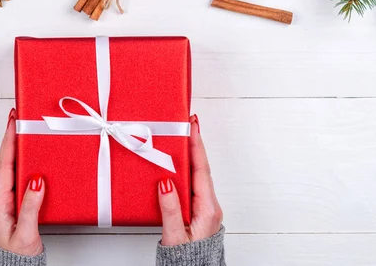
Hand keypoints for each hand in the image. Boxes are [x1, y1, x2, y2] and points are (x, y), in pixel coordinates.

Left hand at [0, 108, 44, 255]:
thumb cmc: (17, 255)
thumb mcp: (26, 233)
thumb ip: (30, 208)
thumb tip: (36, 181)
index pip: (3, 165)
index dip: (9, 141)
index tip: (13, 121)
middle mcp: (0, 198)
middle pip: (5, 161)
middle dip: (11, 136)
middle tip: (19, 116)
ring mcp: (6, 199)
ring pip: (11, 167)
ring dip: (16, 146)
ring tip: (24, 128)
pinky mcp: (14, 202)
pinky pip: (18, 176)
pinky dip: (23, 160)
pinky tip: (31, 154)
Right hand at [158, 115, 222, 245]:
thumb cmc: (187, 261)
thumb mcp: (175, 237)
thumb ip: (170, 210)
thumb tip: (165, 183)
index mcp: (207, 209)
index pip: (201, 170)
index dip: (196, 145)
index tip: (193, 126)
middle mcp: (209, 206)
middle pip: (201, 168)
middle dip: (194, 144)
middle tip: (186, 123)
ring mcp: (205, 208)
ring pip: (197, 176)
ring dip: (189, 156)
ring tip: (180, 137)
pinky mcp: (199, 211)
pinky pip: (192, 185)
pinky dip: (186, 170)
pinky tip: (177, 164)